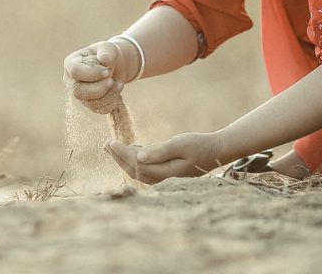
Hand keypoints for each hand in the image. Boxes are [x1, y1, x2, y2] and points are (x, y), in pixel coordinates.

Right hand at [62, 40, 134, 113]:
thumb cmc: (107, 54)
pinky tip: (117, 88)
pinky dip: (112, 100)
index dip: (91, 73)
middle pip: (78, 91)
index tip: (107, 71)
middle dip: (99, 88)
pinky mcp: (89, 104)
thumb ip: (106, 51)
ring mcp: (79, 94)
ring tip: (117, 82)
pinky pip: (100, 108)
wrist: (115, 65)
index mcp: (71, 63)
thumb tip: (104, 60)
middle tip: (111, 79)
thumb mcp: (108, 47)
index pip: (75, 71)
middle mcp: (71, 81)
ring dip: (108, 94)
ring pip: (90, 103)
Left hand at [105, 132, 228, 184]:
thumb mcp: (180, 144)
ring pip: (138, 171)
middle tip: (105, 144)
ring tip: (111, 147)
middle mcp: (163, 179)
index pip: (137, 164)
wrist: (216, 151)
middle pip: (134, 170)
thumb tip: (138, 157)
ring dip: (124, 160)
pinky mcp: (167, 173)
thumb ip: (159, 152)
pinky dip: (135, 161)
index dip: (122, 154)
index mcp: (166, 172)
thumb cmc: (199, 145)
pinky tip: (131, 150)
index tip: (111, 142)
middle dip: (118, 157)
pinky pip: (146, 170)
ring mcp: (165, 178)